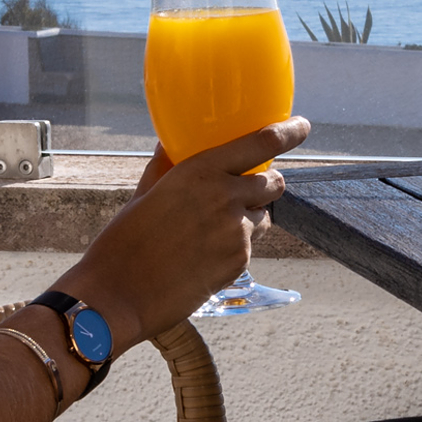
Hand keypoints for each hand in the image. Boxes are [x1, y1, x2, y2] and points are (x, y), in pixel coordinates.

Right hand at [58, 119, 311, 349]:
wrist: (119, 295)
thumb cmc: (123, 242)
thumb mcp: (144, 194)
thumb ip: (167, 166)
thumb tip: (172, 143)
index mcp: (200, 170)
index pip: (263, 143)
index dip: (289, 132)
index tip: (302, 127)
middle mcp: (225, 195)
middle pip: (274, 182)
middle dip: (267, 184)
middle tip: (249, 190)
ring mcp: (237, 230)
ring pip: (264, 216)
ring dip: (251, 218)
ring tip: (213, 231)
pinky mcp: (240, 261)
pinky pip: (250, 245)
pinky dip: (236, 246)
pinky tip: (205, 256)